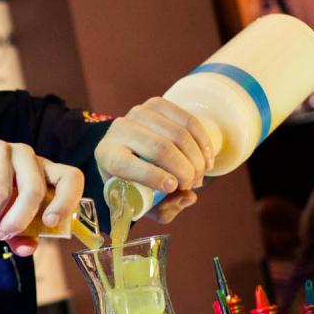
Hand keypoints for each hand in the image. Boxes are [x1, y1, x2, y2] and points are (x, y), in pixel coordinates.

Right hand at [0, 126, 84, 254]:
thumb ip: (18, 232)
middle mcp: (25, 156)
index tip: (49, 222)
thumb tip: (28, 249)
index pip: (70, 177)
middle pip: (33, 191)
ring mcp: (0, 149)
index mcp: (41, 171)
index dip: (67, 201)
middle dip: (15, 222)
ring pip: (1, 192)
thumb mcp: (1, 213)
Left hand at [94, 97, 213, 220]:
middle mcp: (118, 130)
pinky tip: (207, 160)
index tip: (174, 187)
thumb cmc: (136, 182)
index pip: (125, 164)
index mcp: (107, 155)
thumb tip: (187, 198)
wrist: (135, 150)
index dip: (152, 177)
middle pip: (160, 148)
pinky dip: (203, 143)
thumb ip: (163, 208)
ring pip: (178, 134)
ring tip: (199, 175)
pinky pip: (189, 121)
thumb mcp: (142, 202)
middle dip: (184, 170)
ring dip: (196, 159)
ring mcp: (138, 113)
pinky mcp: (157, 104)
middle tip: (192, 185)